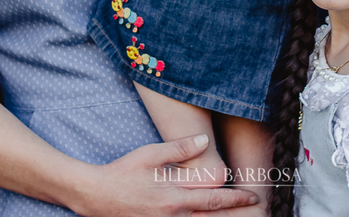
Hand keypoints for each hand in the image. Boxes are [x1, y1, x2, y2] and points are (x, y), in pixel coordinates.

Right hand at [72, 135, 258, 216]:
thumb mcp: (150, 155)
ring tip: (232, 213)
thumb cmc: (123, 173)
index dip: (235, 198)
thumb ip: (179, 149)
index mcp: (174, 196)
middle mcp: (173, 215)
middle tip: (251, 207)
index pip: (214, 199)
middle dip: (232, 213)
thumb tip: (205, 140)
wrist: (96, 196)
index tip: (252, 197)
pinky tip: (203, 215)